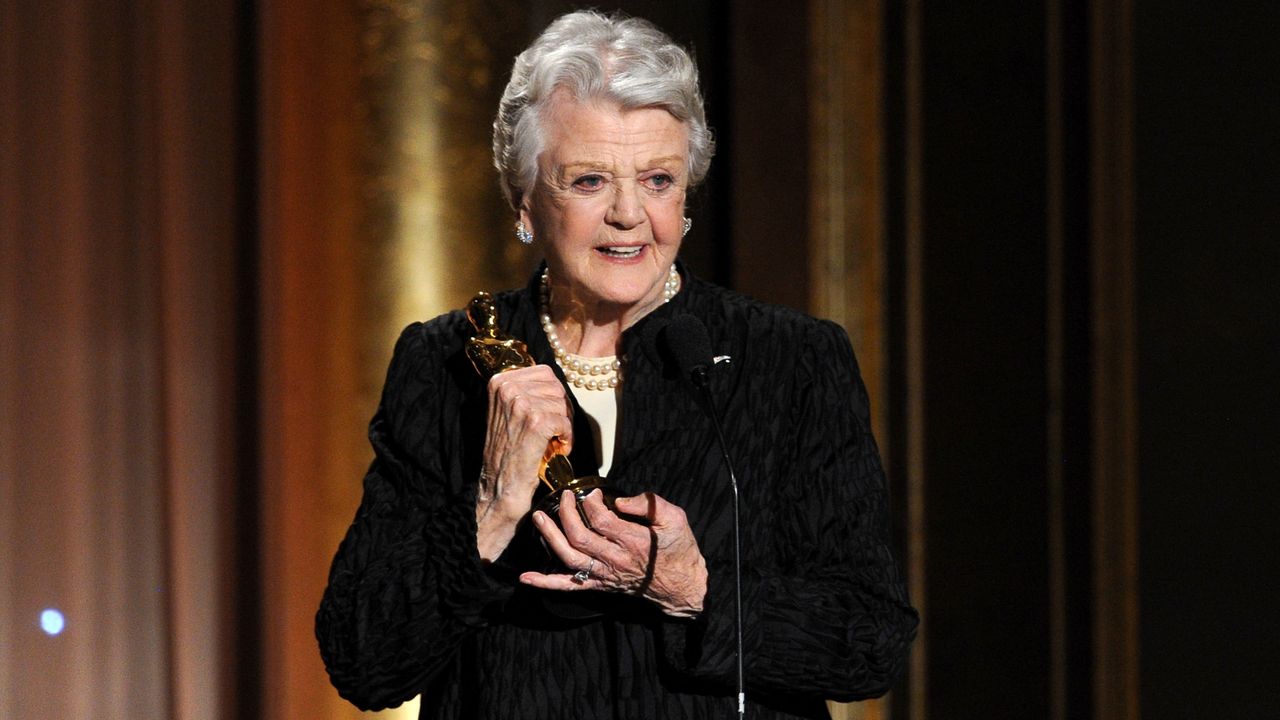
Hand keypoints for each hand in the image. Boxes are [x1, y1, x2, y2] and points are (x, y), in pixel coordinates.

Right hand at [476, 365, 572, 560]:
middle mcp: (507, 388)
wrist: (499, 487)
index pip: (545, 373)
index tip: (550, 414)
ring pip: (562, 403)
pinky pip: (565, 421)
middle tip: (556, 431)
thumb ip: (525, 392)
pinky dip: (567, 438)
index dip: (554, 395)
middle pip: (557, 387)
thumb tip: (554, 381)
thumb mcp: (508, 413)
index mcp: (500, 381)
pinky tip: (556, 449)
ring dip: (565, 425)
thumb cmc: (508, 452)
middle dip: (562, 410)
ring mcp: (521, 403)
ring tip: (554, 442)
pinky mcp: (535, 422)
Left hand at [520, 490, 707, 617]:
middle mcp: (615, 560)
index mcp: (634, 541)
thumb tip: (621, 500)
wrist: (682, 586)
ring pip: (569, 558)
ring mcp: (604, 575)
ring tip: (538, 518)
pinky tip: (526, 578)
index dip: (591, 502)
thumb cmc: (679, 550)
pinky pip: (569, 586)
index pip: (601, 519)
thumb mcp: (676, 519)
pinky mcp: (600, 585)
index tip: (593, 492)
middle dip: (567, 513)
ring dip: (550, 538)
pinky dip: (546, 583)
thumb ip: (649, 504)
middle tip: (565, 496)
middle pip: (579, 536)